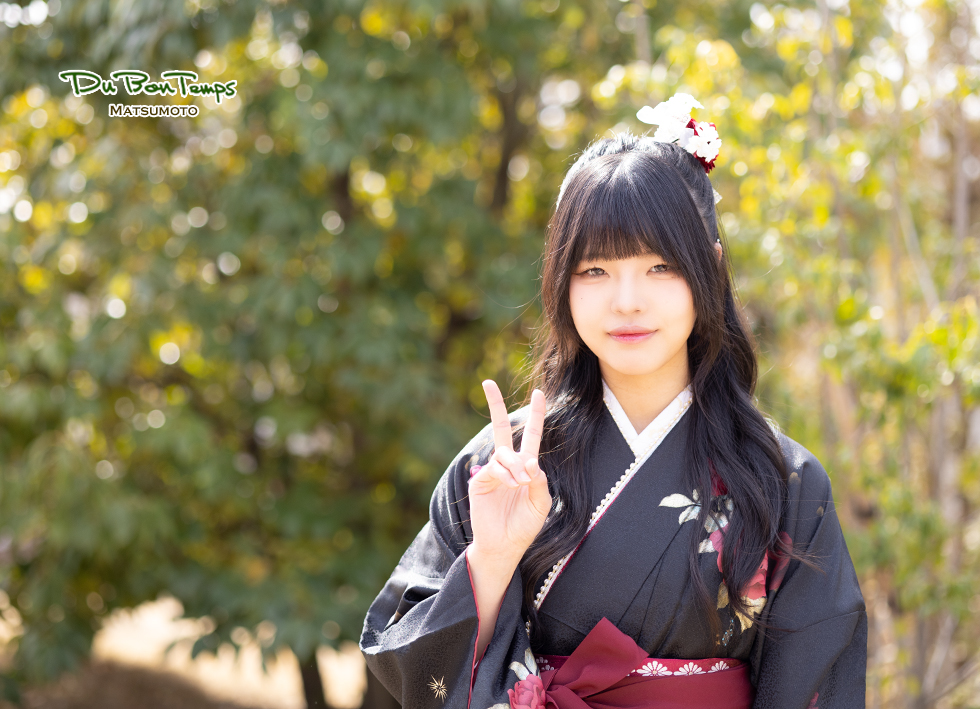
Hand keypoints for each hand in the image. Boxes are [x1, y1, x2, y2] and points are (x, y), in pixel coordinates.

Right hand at [467, 380, 550, 566]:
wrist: (504, 546)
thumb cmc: (525, 526)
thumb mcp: (541, 503)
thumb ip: (540, 480)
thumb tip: (529, 461)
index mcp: (526, 467)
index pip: (531, 435)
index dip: (536, 415)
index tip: (539, 393)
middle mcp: (507, 465)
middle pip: (501, 428)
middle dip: (495, 405)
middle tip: (488, 382)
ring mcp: (491, 472)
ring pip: (503, 453)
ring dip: (514, 465)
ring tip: (520, 483)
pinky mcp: (479, 481)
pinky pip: (493, 467)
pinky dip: (505, 473)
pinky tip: (511, 484)